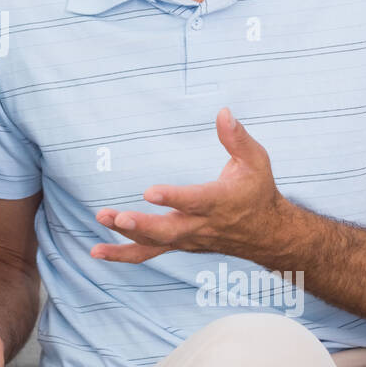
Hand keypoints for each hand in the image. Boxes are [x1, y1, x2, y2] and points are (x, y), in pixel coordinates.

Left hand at [92, 107, 283, 262]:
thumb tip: (223, 112)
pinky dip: (123, 254)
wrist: (267, 234)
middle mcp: (201, 224)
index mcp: (219, 202)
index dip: (172, 197)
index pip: (194, 201)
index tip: (149, 191)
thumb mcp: (256, 161)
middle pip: (168, 229)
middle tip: (117, 218)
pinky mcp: (178, 244)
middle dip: (141, 225)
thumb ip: (237, 138)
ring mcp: (188, 238)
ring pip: (154, 242)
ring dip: (125, 235)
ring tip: (101, 219)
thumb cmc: (257, 191)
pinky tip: (97, 252)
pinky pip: (149, 252)